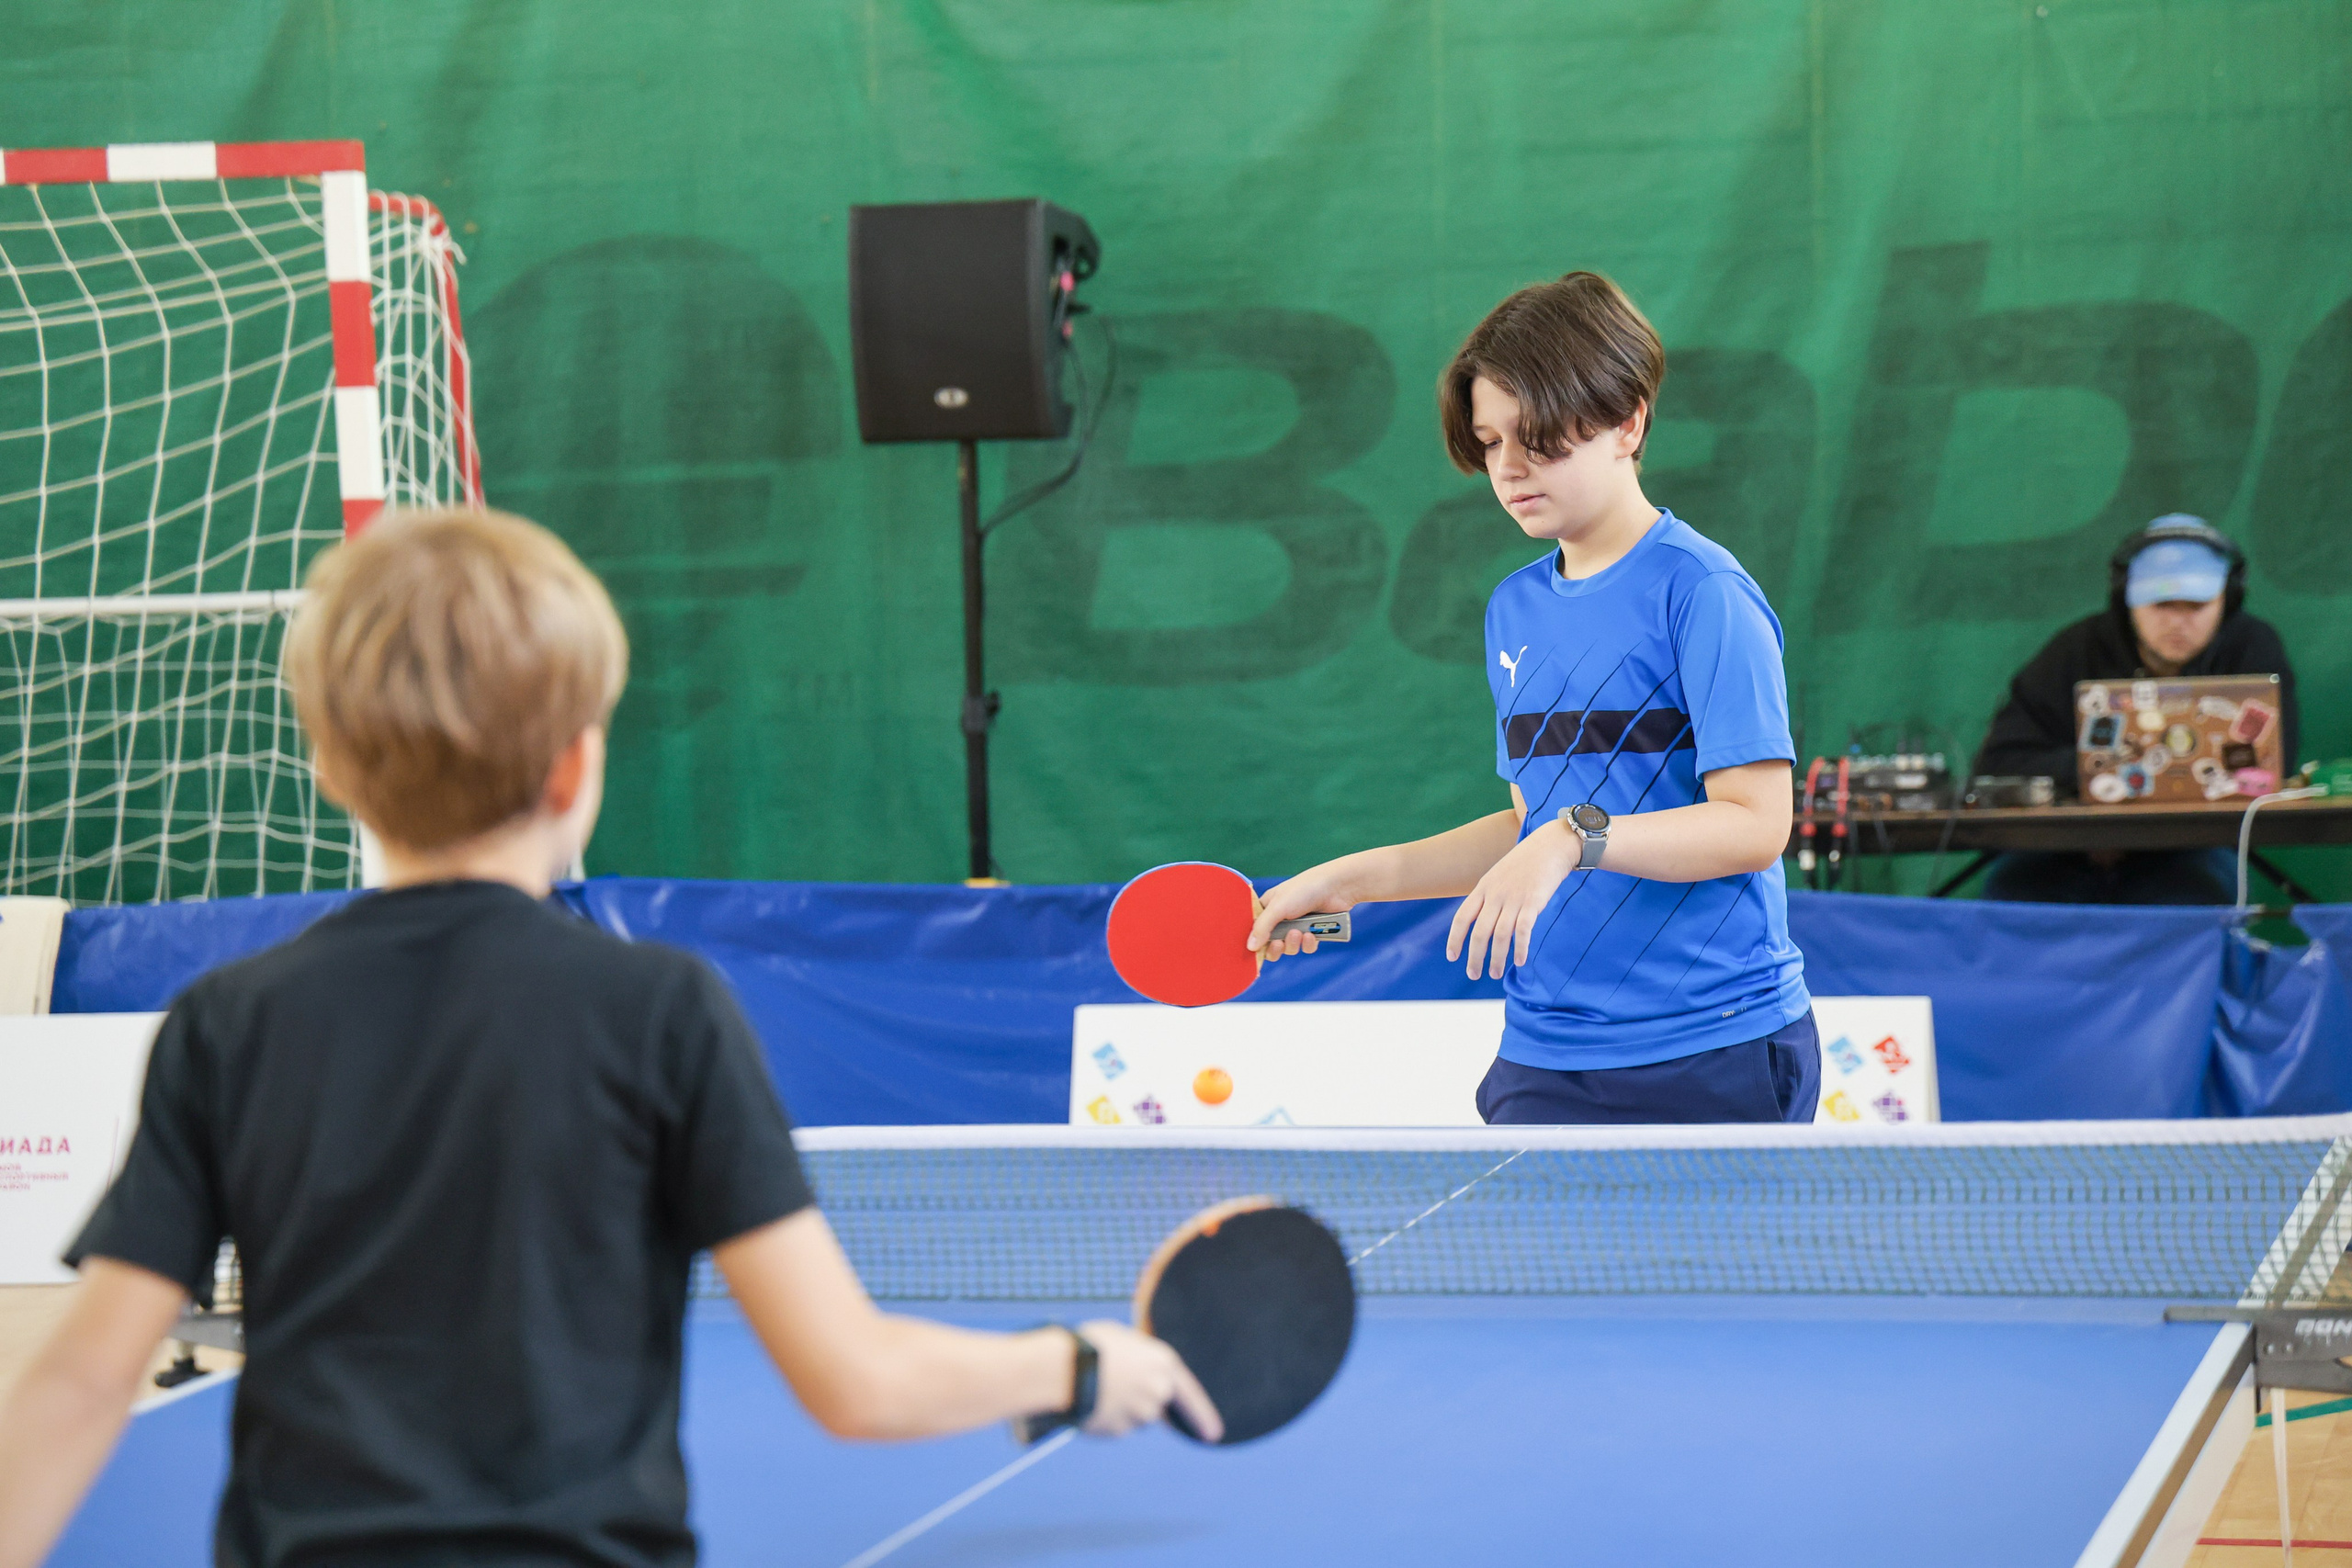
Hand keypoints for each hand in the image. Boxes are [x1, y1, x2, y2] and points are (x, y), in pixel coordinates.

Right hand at [1075, 1321, 1221, 1439]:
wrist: (1064, 1368)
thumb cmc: (1091, 1345)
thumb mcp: (1123, 1340)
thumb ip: (1140, 1359)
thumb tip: (1139, 1370)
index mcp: (1163, 1365)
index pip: (1190, 1395)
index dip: (1203, 1415)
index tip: (1213, 1435)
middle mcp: (1158, 1393)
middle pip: (1155, 1405)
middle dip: (1138, 1400)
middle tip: (1114, 1387)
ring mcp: (1139, 1415)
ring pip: (1133, 1417)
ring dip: (1119, 1408)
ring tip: (1094, 1386)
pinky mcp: (1118, 1431)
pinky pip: (1113, 1426)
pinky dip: (1104, 1418)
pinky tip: (1088, 1401)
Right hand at [1245, 860, 1360, 962]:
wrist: (1336, 888)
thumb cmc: (1304, 890)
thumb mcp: (1278, 907)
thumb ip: (1262, 927)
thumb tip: (1250, 947)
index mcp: (1267, 908)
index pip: (1254, 929)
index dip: (1254, 941)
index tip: (1255, 949)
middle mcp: (1281, 918)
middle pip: (1270, 944)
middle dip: (1275, 947)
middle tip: (1278, 944)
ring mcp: (1297, 926)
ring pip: (1289, 948)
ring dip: (1292, 944)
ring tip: (1299, 933)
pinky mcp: (1313, 932)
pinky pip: (1306, 947)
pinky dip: (1308, 944)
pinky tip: (1311, 934)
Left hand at [1446, 821, 1576, 978]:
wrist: (1550, 846)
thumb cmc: (1525, 864)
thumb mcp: (1499, 876)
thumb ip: (1490, 897)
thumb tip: (1484, 922)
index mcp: (1483, 888)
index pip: (1462, 917)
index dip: (1455, 939)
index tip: (1452, 957)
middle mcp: (1495, 895)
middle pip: (1479, 932)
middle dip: (1474, 957)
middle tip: (1473, 974)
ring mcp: (1514, 898)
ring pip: (1500, 935)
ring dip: (1496, 958)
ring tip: (1495, 974)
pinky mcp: (1534, 902)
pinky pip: (1523, 930)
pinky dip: (1520, 947)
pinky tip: (1519, 961)